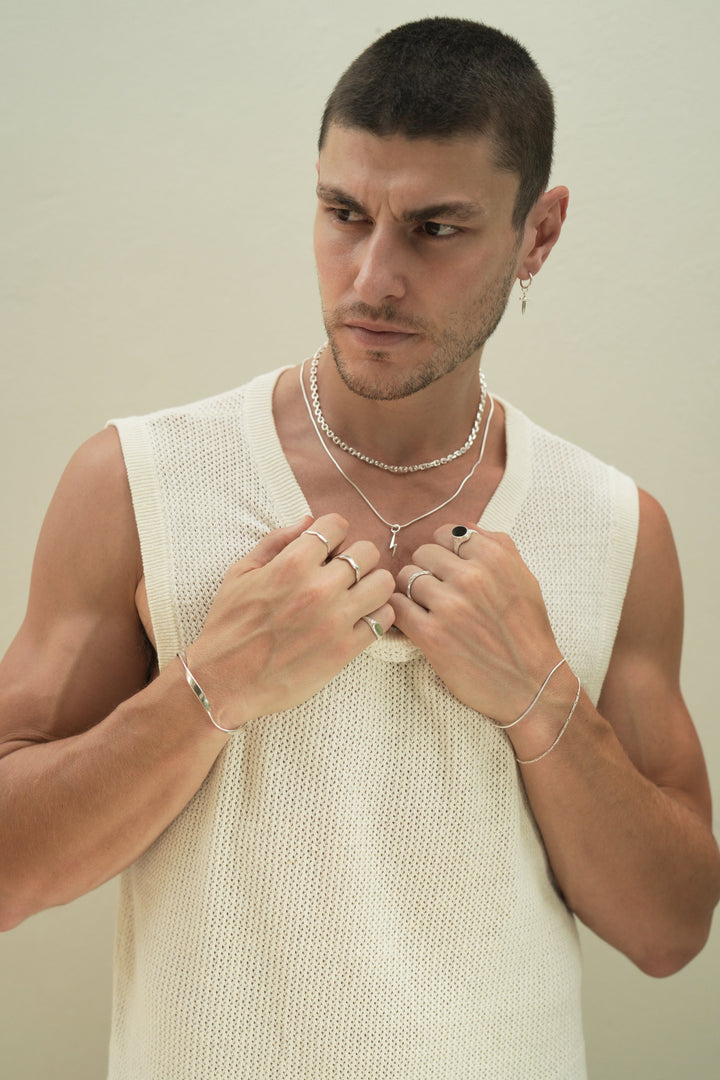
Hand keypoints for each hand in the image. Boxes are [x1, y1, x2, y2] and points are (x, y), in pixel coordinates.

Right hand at [185, 514, 394, 727]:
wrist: (224, 681)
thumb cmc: (229, 626)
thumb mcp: (241, 573)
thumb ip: (276, 541)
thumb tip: (308, 521)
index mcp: (291, 564)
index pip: (337, 525)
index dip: (334, 533)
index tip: (327, 548)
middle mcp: (318, 588)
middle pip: (367, 551)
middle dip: (356, 557)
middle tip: (343, 573)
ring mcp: (335, 620)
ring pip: (383, 583)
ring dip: (372, 584)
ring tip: (356, 595)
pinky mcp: (345, 650)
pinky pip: (383, 619)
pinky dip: (376, 615)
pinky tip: (358, 619)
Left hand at [391, 522, 561, 722]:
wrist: (531, 685)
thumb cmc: (528, 632)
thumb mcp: (524, 578)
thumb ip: (497, 545)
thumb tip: (462, 529)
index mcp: (495, 558)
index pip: (446, 534)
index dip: (445, 552)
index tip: (449, 569)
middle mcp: (471, 577)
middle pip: (422, 553)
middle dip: (427, 570)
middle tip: (439, 591)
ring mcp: (449, 606)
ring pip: (406, 577)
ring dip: (413, 592)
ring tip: (429, 609)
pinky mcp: (431, 635)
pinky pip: (396, 606)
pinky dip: (400, 612)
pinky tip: (415, 621)